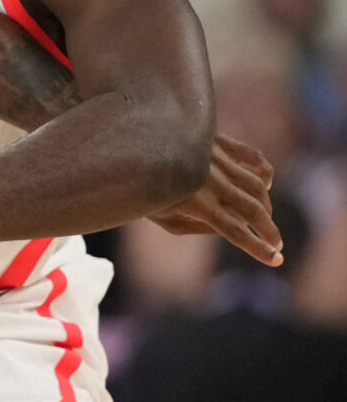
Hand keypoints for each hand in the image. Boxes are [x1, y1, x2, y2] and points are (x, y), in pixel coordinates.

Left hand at [146, 133, 281, 264]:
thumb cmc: (141, 188)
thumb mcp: (164, 218)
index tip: (276, 260)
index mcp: (195, 204)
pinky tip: (265, 184)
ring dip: (266, 205)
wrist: (125, 146)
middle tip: (276, 244)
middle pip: (253, 209)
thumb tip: (234, 227)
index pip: (236, 231)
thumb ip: (198, 227)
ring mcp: (215, 159)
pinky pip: (251, 155)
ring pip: (257, 184)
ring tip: (266, 219)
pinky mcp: (217, 141)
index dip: (258, 248)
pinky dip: (264, 171)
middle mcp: (210, 181)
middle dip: (269, 230)